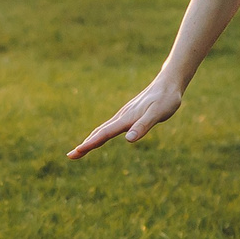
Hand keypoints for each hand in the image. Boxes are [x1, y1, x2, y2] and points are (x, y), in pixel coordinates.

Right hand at [69, 78, 183, 158]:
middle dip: (85, 144)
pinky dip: (101, 133)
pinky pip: (111, 126)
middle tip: (70, 155)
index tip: (76, 152)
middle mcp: (122, 116)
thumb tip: (128, 139)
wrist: (169, 82)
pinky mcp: (129, 114)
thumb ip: (143, 126)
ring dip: (91, 139)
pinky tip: (101, 136)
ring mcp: (125, 114)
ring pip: (103, 129)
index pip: (104, 134)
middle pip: (99, 132)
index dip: (90, 144)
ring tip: (81, 149)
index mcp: (126, 119)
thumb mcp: (158, 114)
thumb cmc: (166, 99)